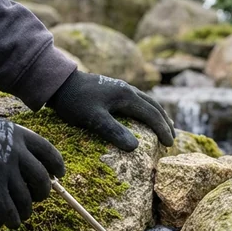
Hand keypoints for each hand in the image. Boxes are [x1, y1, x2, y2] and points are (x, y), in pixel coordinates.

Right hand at [0, 114, 64, 228]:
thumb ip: (6, 139)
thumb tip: (18, 157)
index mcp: (17, 134)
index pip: (47, 151)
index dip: (57, 165)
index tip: (59, 174)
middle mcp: (15, 152)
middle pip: (41, 179)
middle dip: (43, 192)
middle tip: (38, 197)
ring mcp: (4, 171)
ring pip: (26, 198)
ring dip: (27, 210)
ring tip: (24, 214)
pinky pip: (9, 210)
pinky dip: (14, 220)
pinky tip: (13, 223)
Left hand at [46, 71, 174, 151]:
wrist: (59, 83)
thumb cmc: (75, 102)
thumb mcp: (93, 119)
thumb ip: (114, 131)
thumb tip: (136, 147)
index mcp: (127, 96)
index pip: (152, 115)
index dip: (163, 130)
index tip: (170, 144)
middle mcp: (128, 90)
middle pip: (154, 106)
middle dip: (165, 123)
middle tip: (172, 139)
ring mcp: (121, 88)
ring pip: (147, 102)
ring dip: (158, 115)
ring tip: (165, 127)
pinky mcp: (114, 89)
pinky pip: (138, 100)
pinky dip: (147, 110)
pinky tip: (143, 116)